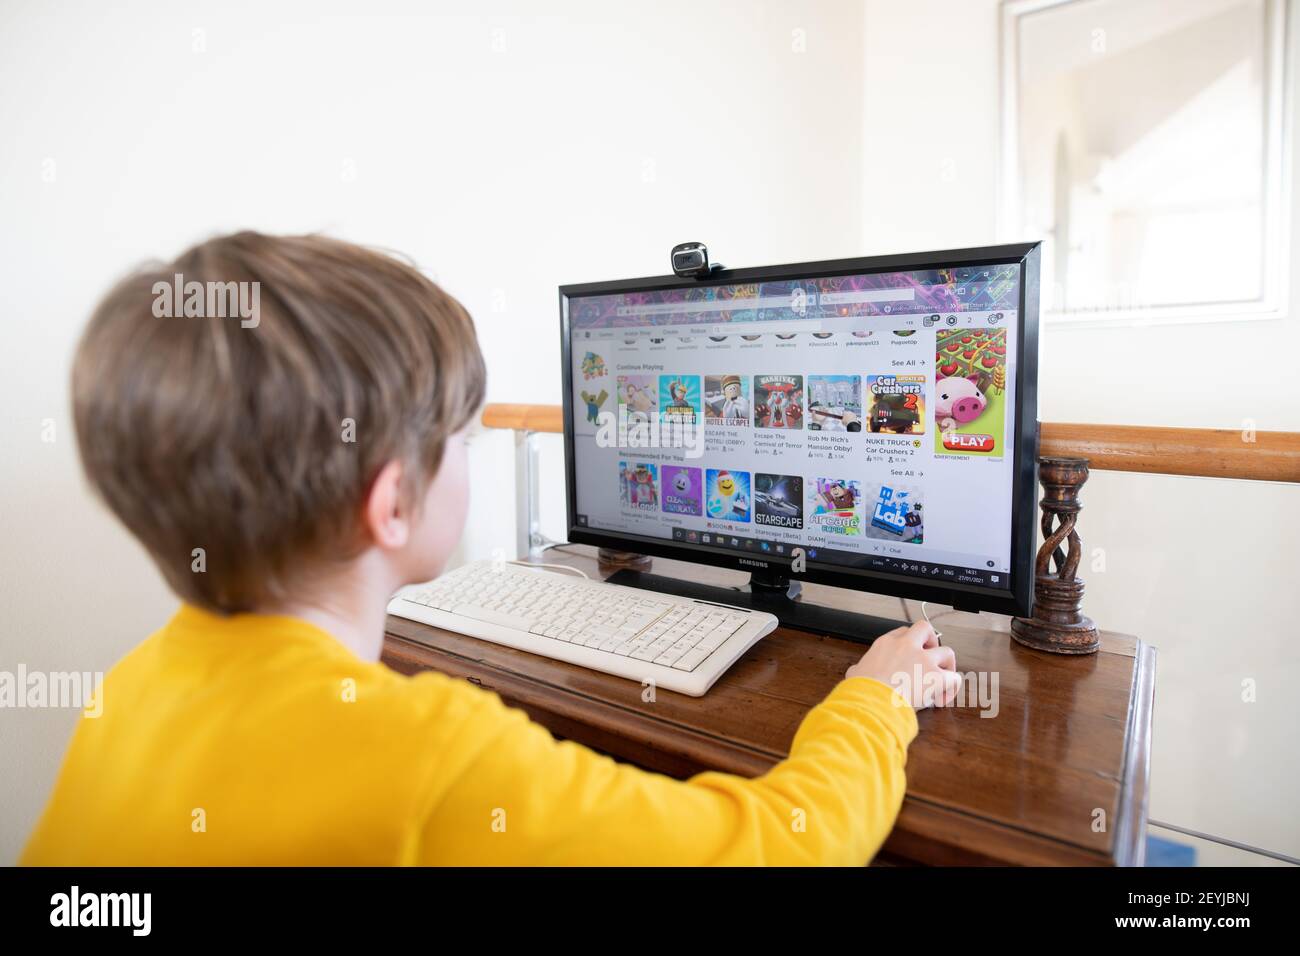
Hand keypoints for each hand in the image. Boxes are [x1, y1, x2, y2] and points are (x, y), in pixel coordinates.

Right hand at [845, 621, 959, 710]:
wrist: (871, 702)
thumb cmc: (861, 690)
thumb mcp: (855, 673)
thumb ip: (859, 669)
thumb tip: (856, 674)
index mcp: (885, 644)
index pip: (903, 633)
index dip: (909, 644)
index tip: (911, 655)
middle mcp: (906, 646)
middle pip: (925, 629)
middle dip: (931, 641)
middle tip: (930, 658)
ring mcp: (924, 659)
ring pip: (947, 651)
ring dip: (947, 665)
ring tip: (942, 680)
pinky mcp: (937, 676)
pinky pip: (954, 678)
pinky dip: (952, 688)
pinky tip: (942, 699)